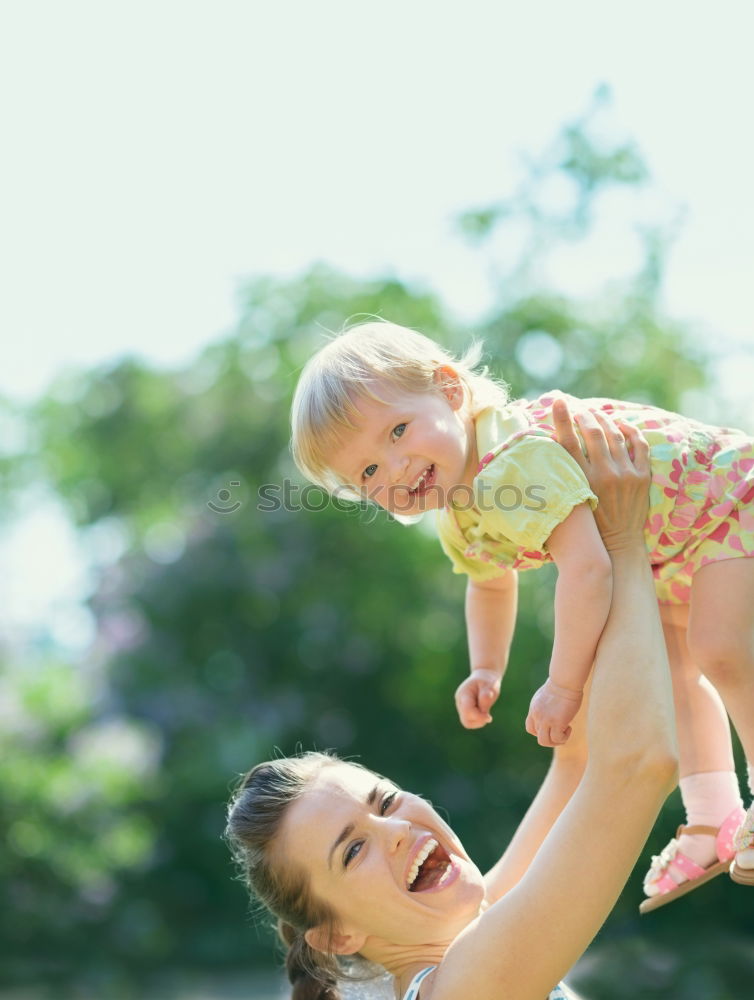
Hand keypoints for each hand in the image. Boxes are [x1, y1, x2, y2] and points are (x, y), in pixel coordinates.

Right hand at [455, 669, 501, 728]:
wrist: (484, 678)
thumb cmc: (488, 682)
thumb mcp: (490, 686)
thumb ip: (486, 696)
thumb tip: (483, 711)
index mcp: (464, 694)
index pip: (467, 710)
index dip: (479, 716)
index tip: (489, 717)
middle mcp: (460, 701)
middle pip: (465, 719)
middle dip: (479, 720)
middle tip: (488, 714)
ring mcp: (461, 707)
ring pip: (467, 723)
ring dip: (479, 721)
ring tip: (486, 712)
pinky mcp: (465, 712)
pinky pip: (470, 722)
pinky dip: (478, 721)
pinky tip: (484, 713)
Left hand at [525, 678, 582, 746]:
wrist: (565, 681)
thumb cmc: (561, 685)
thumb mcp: (547, 696)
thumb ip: (545, 706)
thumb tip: (552, 711)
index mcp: (534, 709)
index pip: (530, 728)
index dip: (541, 732)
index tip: (552, 726)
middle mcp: (537, 716)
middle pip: (538, 737)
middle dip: (551, 738)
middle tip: (561, 731)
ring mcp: (545, 719)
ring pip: (545, 742)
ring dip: (556, 741)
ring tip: (565, 732)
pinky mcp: (556, 722)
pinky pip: (558, 738)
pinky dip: (564, 737)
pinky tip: (569, 727)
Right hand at [551, 398, 650, 551]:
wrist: (618, 544)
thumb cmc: (587, 524)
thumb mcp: (569, 499)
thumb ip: (562, 475)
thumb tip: (550, 447)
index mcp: (582, 481)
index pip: (568, 441)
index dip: (562, 419)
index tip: (558, 401)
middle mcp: (605, 475)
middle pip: (593, 433)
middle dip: (585, 416)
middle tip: (578, 409)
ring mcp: (627, 475)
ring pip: (615, 435)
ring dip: (604, 420)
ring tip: (596, 414)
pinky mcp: (642, 478)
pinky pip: (638, 445)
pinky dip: (630, 431)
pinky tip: (621, 425)